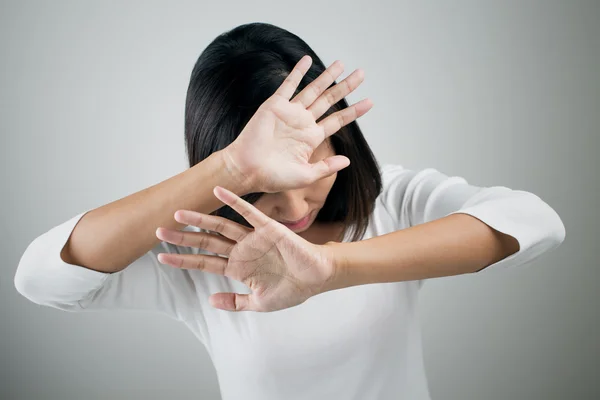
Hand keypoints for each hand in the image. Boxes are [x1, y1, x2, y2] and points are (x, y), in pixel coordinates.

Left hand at [155, 185, 340, 311]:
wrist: (317, 278)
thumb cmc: (292, 290)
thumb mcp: (260, 304)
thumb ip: (235, 302)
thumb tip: (210, 300)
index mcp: (238, 268)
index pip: (204, 262)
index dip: (183, 260)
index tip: (161, 258)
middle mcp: (241, 251)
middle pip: (206, 242)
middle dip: (183, 238)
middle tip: (159, 232)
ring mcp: (253, 238)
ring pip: (221, 226)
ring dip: (200, 220)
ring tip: (178, 213)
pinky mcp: (268, 228)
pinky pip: (248, 212)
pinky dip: (233, 201)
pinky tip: (218, 191)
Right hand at [222, 55, 372, 192]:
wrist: (247, 170)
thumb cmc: (273, 177)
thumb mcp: (305, 175)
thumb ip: (326, 167)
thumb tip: (347, 160)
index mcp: (311, 138)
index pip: (337, 121)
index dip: (353, 111)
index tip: (370, 102)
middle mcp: (302, 122)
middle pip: (329, 100)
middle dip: (345, 87)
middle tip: (361, 74)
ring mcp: (289, 112)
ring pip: (313, 90)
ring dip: (327, 76)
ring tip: (341, 64)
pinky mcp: (275, 105)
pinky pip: (288, 84)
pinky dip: (298, 72)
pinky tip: (307, 60)